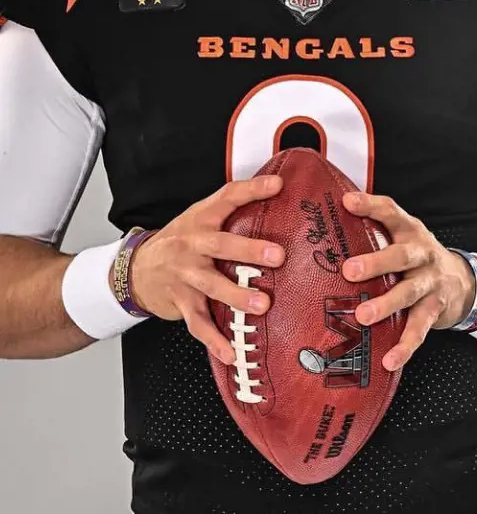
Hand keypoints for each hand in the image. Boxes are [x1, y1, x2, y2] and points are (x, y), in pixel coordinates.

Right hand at [123, 174, 285, 364]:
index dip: (252, 190)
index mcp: (201, 219)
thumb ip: (231, 209)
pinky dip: (215, 340)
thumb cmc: (180, 240)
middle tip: (277, 256)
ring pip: (211, 285)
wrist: (136, 268)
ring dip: (236, 295)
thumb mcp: (199, 217)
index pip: (227, 197)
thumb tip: (277, 192)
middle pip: (220, 245)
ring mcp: (185, 275)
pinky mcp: (181, 301)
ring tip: (262, 304)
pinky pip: (198, 323)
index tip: (277, 185)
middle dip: (249, 250)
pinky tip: (232, 353)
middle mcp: (192, 245)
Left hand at [341, 192, 476, 372]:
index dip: (370, 206)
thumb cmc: (417, 256)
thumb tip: (329, 219)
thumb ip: (373, 229)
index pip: (391, 212)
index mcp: (409, 231)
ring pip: (409, 293)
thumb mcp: (402, 236)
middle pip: (401, 255)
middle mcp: (422, 254)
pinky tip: (388, 359)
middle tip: (349, 271)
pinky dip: (404, 346)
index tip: (348, 202)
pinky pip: (419, 329)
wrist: (464, 281)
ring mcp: (430, 282)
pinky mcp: (435, 310)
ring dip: (386, 305)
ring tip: (363, 316)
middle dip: (376, 263)